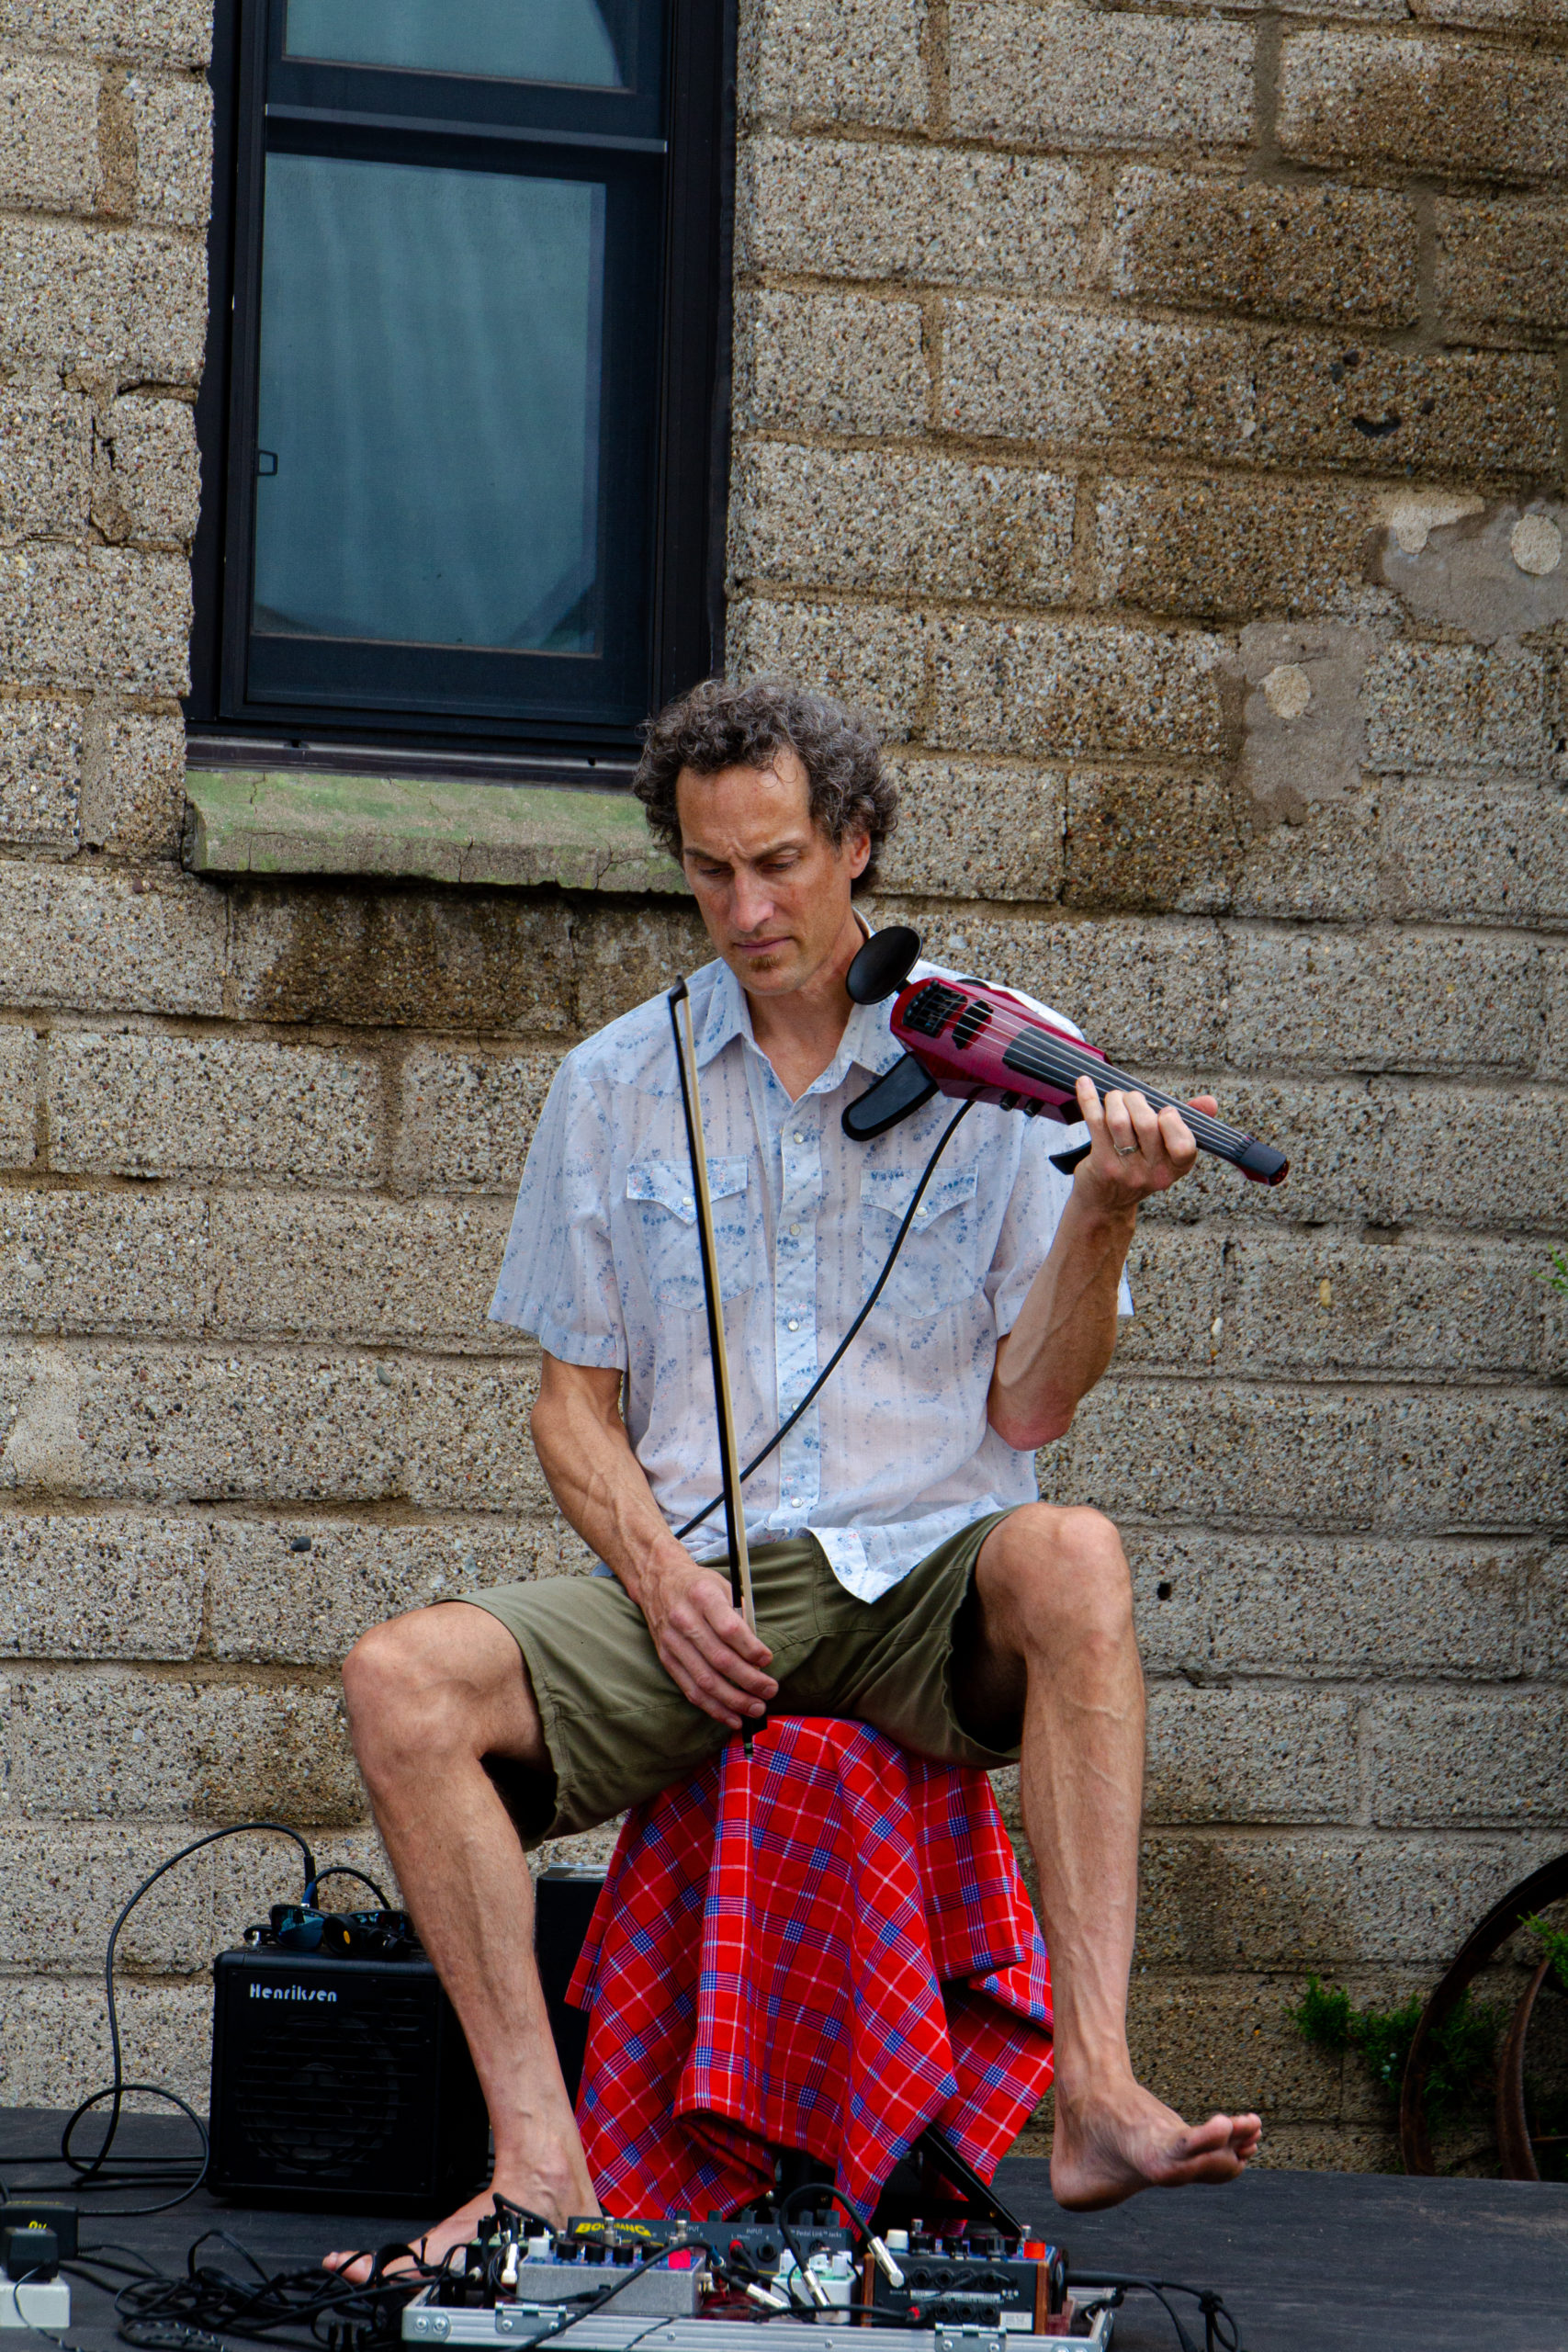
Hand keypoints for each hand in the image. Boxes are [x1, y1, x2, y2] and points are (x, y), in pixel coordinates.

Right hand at [636, 1554, 776, 1728]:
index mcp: (702, 1596)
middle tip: (770, 1690)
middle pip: (719, 1659)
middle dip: (749, 1680)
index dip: (751, 1649)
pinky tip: (732, 1717)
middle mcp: (684, 1620)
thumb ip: (740, 1617)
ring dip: (733, 1700)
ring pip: (705, 1680)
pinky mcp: (666, 1659)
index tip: (768, 1660)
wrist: (657, 1580)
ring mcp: (672, 1642)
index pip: (729, 1629)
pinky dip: (713, 1707)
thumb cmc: (698, 1585)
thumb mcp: (723, 1586)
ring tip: (756, 1708)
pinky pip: (690, 1689)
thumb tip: (758, 1656)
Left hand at [1071, 1074, 1219, 1210]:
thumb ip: (1188, 1123)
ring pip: (1120, 1121)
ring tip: (1114, 1098)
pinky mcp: (1101, 1164)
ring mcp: (1126, 1171)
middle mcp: (1153, 1173)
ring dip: (1115, 1099)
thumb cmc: (1138, 1166)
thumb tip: (1210, 1102)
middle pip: (1147, 1124)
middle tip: (1130, 1099)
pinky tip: (1084, 1084)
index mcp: (1176, 1168)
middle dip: (1136, 1101)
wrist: (1105, 1204)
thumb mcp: (1166, 1151)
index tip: (1164, 1111)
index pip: (1184, 1145)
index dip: (1172, 1121)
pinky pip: (1095, 1122)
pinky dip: (1089, 1098)